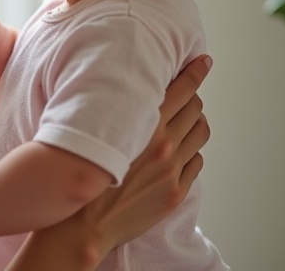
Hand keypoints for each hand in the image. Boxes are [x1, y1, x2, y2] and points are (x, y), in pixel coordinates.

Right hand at [6, 55, 212, 270]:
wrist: (81, 223)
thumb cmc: (84, 175)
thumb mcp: (100, 131)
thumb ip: (124, 112)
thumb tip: (139, 95)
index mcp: (143, 125)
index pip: (182, 89)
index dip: (195, 71)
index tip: (203, 61)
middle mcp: (163, 144)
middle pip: (195, 108)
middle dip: (191, 99)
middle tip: (184, 96)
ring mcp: (172, 170)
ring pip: (200, 133)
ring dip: (195, 124)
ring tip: (184, 123)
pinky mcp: (176, 192)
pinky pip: (196, 162)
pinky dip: (190, 153)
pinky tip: (176, 153)